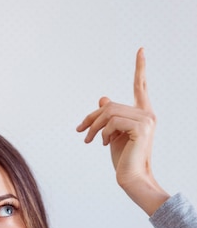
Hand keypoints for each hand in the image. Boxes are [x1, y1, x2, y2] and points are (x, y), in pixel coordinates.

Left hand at [76, 49, 168, 214]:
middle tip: (80, 130)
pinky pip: (112, 121)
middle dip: (92, 118)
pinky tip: (105, 144)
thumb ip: (110, 116)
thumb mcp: (112, 134)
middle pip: (111, 105)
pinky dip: (103, 133)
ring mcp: (146, 120)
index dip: (140, 68)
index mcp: (142, 113)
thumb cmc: (122, 158)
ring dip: (94, 127)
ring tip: (90, 140)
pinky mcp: (141, 128)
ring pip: (109, 112)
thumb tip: (103, 99)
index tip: (141, 50)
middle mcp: (147, 114)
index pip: (140, 86)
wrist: (131, 178)